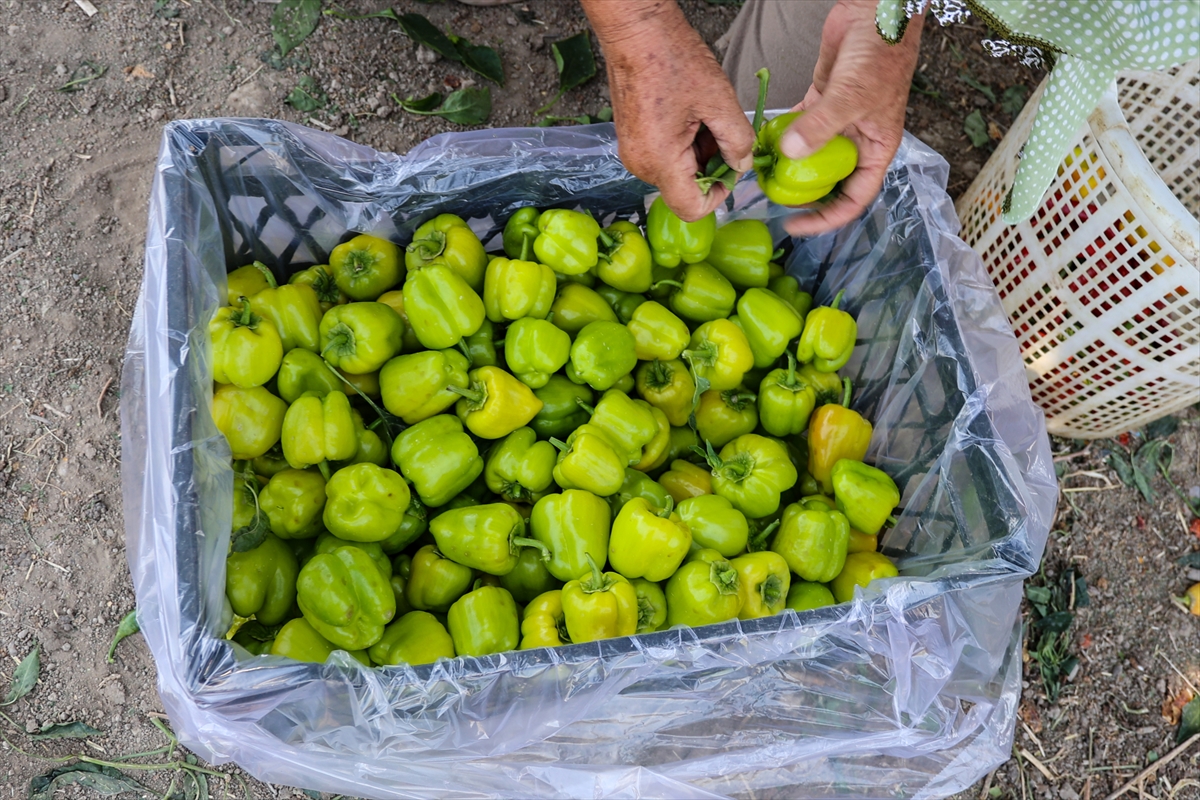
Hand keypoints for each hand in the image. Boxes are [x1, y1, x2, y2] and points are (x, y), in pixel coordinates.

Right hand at [580, 0, 754, 221]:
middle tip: (722, 131)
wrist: (636, 31)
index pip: (691, 209)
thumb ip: (737, 140)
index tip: (731, 170)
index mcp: (659, 160)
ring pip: (676, 173)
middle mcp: (641, 164)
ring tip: (706, 116)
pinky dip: (684, 145)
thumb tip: (742, 165)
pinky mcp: (632, 140)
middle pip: (684, 189)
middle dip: (710, 167)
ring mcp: (634, 152)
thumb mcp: (718, 100)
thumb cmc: (671, 59)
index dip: (718, 196)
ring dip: (698, 153)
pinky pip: (664, 157)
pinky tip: (692, 115)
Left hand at [779, 0, 922, 235]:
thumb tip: (791, 154)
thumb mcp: (852, 95)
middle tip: (771, 199)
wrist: (877, 10)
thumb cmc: (881, 53)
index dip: (826, 218)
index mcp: (876, 149)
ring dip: (788, 164)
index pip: (853, 199)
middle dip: (802, 194)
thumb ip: (821, 126)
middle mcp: (857, 140)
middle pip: (829, 181)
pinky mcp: (820, 100)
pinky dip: (782, 132)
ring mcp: (838, 121)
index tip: (796, 225)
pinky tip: (762, 139)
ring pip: (811, 154)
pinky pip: (799, 125)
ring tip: (762, 173)